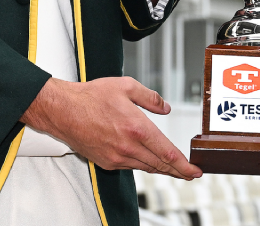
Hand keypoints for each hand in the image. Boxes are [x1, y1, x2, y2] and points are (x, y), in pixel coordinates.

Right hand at [23, 76, 201, 179]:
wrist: (63, 111)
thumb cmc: (91, 97)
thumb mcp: (126, 86)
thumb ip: (150, 97)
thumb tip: (165, 108)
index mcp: (136, 128)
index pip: (167, 153)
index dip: (184, 165)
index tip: (195, 170)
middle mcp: (128, 147)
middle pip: (160, 165)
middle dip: (178, 171)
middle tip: (191, 173)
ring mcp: (116, 157)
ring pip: (146, 167)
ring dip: (161, 168)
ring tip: (174, 168)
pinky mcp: (106, 162)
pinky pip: (131, 166)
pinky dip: (143, 164)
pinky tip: (148, 160)